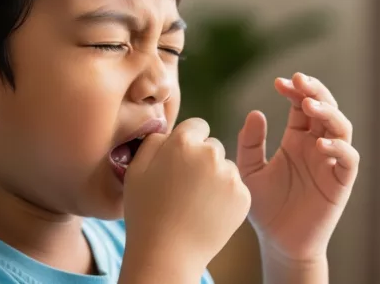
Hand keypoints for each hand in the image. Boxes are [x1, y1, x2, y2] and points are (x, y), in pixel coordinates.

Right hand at [121, 118, 250, 280]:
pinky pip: (236, 188)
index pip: (197, 126)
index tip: (181, 160)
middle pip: (213, 146)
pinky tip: (207, 213)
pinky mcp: (243, 196)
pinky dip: (225, 198)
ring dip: (215, 179)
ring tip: (195, 203)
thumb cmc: (146, 212)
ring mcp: (229, 175)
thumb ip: (153, 141)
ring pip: (225, 168)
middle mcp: (210, 153)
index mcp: (182, 142)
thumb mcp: (136, 169)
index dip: (188, 142)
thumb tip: (168, 131)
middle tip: (185, 186)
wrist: (167, 253)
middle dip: (202, 160)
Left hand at [236, 73, 358, 262]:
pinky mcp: (340, 182)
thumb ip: (250, 143)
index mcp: (296, 139)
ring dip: (328, 112)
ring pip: (341, 127)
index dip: (294, 90)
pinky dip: (338, 147)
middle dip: (315, 91)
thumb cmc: (265, 207)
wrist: (279, 242)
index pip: (301, 105)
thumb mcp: (249, 171)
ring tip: (308, 106)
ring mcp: (330, 162)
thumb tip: (255, 112)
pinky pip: (348, 159)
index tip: (278, 82)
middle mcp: (316, 146)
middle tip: (299, 81)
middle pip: (325, 108)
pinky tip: (319, 144)